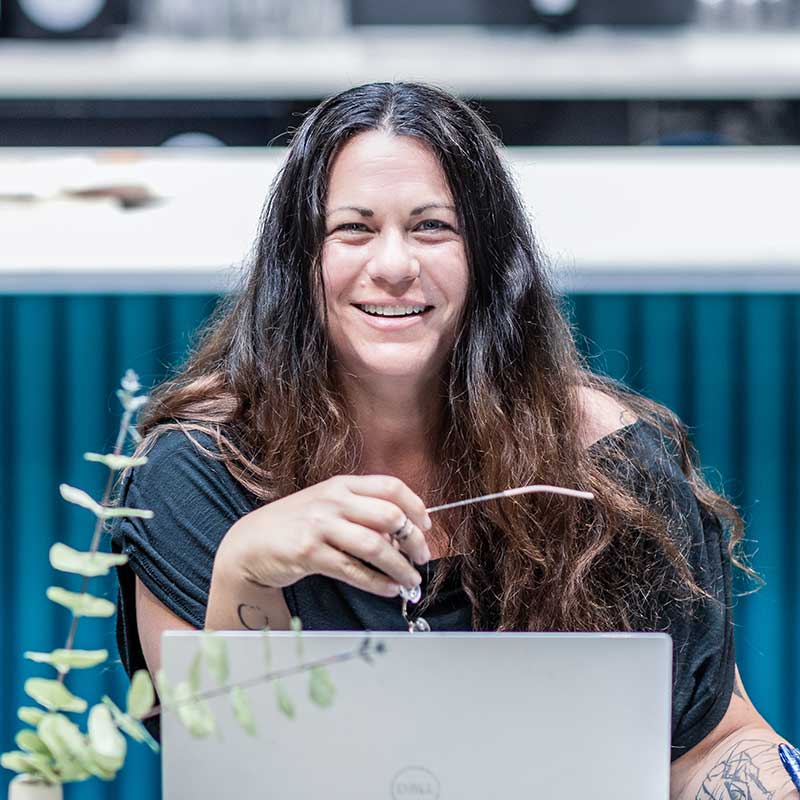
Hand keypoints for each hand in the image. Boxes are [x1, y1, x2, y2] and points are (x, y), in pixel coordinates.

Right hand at [225, 474, 431, 598]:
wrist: (250, 542)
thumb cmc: (297, 524)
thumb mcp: (328, 505)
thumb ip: (361, 512)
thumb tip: (403, 535)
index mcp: (342, 484)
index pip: (391, 487)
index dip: (416, 506)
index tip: (427, 526)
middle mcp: (333, 500)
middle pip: (390, 516)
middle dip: (414, 540)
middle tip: (422, 558)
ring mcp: (320, 526)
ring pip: (375, 546)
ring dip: (400, 567)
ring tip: (410, 581)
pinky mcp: (309, 553)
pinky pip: (354, 570)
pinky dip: (377, 583)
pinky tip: (388, 589)